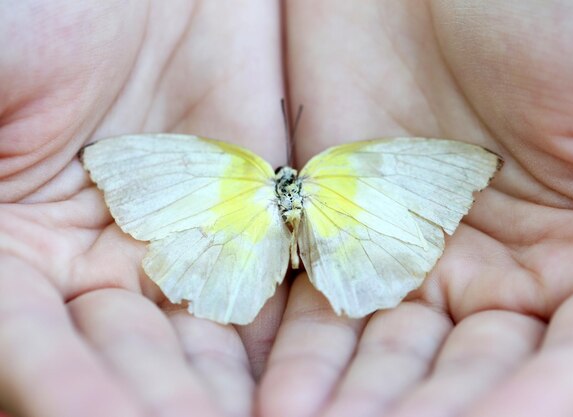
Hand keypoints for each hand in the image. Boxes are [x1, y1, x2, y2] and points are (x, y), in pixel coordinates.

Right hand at [0, 2, 286, 415]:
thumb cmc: (48, 6)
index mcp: (18, 249)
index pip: (32, 342)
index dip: (64, 384)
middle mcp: (100, 267)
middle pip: (132, 359)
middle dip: (169, 404)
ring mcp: (185, 248)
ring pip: (210, 341)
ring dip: (236, 390)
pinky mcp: (257, 221)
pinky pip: (277, 287)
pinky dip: (294, 332)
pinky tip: (316, 376)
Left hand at [259, 2, 572, 416]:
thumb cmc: (550, 2)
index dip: (533, 401)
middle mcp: (512, 275)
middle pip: (474, 376)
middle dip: (426, 416)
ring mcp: (423, 258)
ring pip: (394, 360)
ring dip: (358, 404)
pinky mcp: (349, 235)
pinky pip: (328, 312)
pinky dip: (308, 358)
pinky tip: (282, 398)